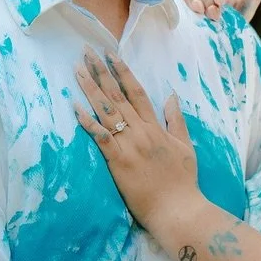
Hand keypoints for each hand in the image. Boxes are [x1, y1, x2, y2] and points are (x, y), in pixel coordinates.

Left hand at [73, 49, 200, 226]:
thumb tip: (171, 96)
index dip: (123, 71)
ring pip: (106, 111)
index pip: (136, 92)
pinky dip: (87, 121)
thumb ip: (176, 121)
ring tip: (77, 70)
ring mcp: (129, 145)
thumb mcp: (185, 146)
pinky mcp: (118, 162)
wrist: (178, 209)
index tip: (111, 54)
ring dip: (90, 89)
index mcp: (156, 127)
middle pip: (117, 96)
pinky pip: (100, 137)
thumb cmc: (182, 182)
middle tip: (86, 51)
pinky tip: (74, 106)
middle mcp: (141, 131)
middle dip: (101, 72)